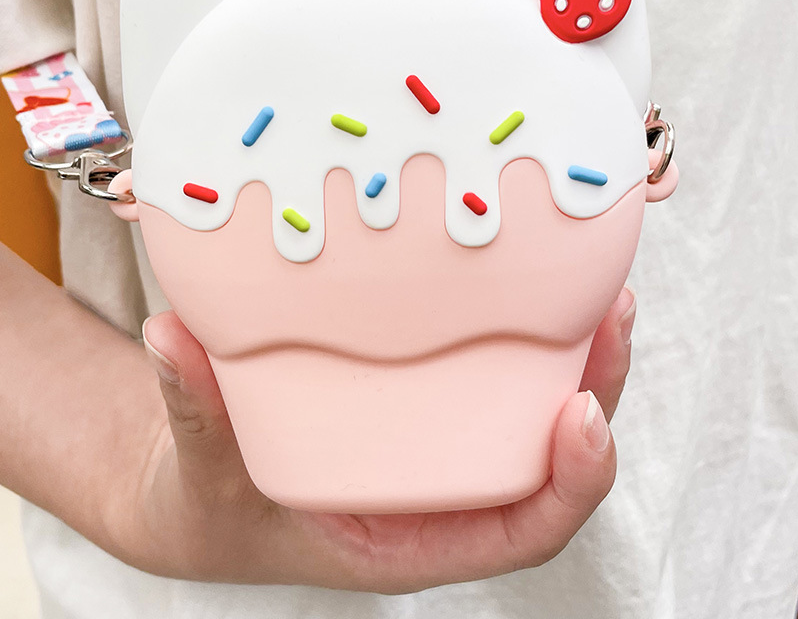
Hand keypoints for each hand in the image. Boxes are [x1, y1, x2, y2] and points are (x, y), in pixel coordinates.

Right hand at [115, 288, 634, 593]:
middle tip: (615, 313)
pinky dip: (515, 327)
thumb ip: (196, 408)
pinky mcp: (417, 396)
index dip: (569, 486)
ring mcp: (432, 437)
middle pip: (546, 452)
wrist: (207, 484)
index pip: (517, 531)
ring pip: (528, 405)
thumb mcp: (203, 469)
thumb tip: (172, 336)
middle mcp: (436, 485)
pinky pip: (482, 369)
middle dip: (594, 387)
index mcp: (407, 532)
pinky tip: (523, 274)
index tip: (585, 421)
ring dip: (572, 349)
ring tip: (597, 282)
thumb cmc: (216, 500)